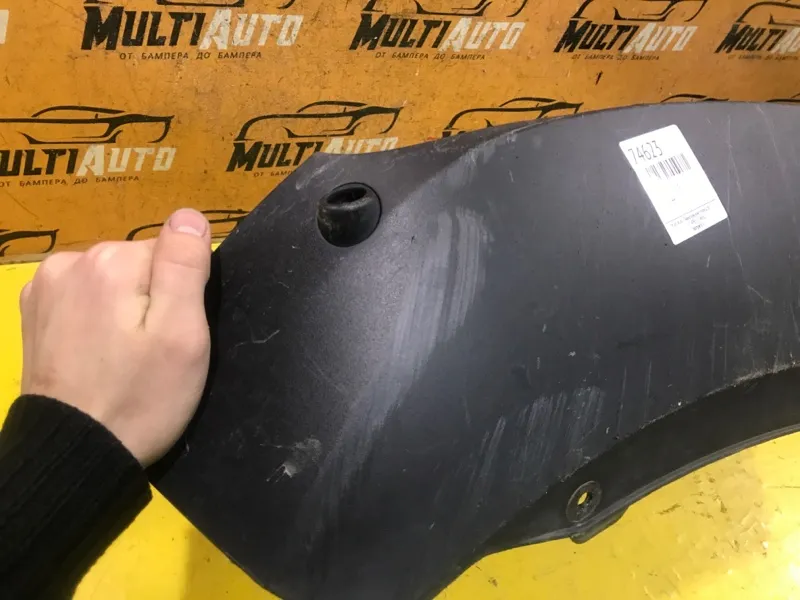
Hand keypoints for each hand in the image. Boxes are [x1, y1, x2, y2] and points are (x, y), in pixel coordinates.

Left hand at [19, 209, 211, 465]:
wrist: (75, 451)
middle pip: (139, 263)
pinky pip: (84, 294)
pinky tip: (97, 352)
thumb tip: (189, 215)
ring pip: (112, 279)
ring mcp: (45, 285)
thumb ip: (184, 267)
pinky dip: (97, 315)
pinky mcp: (33, 309)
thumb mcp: (181, 335)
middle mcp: (71, 260)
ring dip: (125, 307)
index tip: (174, 333)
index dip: (183, 294)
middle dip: (153, 299)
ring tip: (124, 356)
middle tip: (152, 351)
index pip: (171, 253)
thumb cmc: (140, 397)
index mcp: (111, 261)